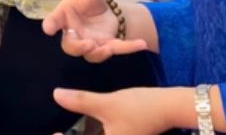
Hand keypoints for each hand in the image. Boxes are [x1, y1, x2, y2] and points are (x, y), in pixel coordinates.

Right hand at [41, 0, 146, 62]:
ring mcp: (92, 43)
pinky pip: (118, 49)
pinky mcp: (109, 46)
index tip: (48, 29)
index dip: (50, 25)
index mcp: (65, 18)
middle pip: (71, 45)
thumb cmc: (88, 1)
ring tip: (107, 48)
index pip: (54, 22)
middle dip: (77, 47)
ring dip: (99, 52)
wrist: (106, 11)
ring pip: (92, 54)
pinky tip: (141, 43)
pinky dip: (129, 47)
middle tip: (86, 44)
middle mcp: (75, 35)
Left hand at [53, 87, 170, 134]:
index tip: (55, 133)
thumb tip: (56, 95)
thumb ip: (81, 101)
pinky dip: (94, 133)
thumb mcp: (108, 103)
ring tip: (70, 130)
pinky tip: (88, 128)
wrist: (170, 108)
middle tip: (59, 132)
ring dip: (84, 133)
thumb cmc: (140, 107)